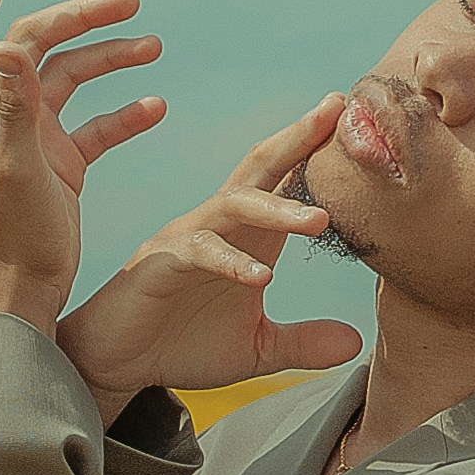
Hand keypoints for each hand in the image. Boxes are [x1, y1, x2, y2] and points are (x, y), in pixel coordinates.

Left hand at [0, 0, 167, 333]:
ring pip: (74, 79)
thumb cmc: (14, 236)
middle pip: (40, 42)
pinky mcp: (61, 165)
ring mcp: (34, 138)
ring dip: (112, 58)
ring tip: (156, 46)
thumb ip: (13, 106)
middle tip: (132, 1)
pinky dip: (125, 113)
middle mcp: (6, 113)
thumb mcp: (18, 168)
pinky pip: (97, 126)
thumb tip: (7, 43)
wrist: (22, 293)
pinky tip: (157, 108)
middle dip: (83, 15)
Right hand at [58, 95, 367, 410]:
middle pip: (261, 167)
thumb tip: (356, 342)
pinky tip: (261, 278)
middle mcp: (218, 225)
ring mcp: (186, 237)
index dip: (318, 151)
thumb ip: (302, 342)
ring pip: (234, 204)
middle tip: (337, 109)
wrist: (117, 365)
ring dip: (278, 209)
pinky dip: (231, 263)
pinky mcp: (158, 262)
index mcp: (247, 235)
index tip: (357, 119)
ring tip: (320, 221)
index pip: (287, 181)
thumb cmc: (182, 344)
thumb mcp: (256, 348)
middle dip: (298, 137)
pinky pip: (198, 252)